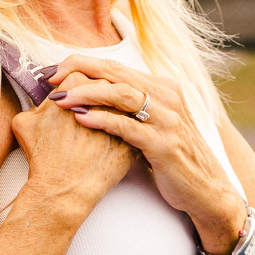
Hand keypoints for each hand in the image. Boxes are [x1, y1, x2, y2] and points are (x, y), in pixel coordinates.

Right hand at [11, 73, 133, 220]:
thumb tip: (43, 102)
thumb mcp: (24, 122)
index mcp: (77, 85)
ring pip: (118, 105)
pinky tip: (107, 141)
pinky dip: (121, 130)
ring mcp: (122, 115)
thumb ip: (35, 103)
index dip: (74, 85)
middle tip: (83, 113)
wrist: (64, 188)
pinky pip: (130, 126)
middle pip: (103, 85)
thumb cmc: (43, 157)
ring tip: (96, 128)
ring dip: (111, 111)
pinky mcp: (133, 136)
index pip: (79, 71)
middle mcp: (103, 95)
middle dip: (94, 96)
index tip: (71, 95)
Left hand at [46, 57, 246, 254]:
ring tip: (59, 99)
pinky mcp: (164, 143)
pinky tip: (80, 119)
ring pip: (120, 94)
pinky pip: (127, 126)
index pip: (114, 65)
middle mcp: (166, 96)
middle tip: (49, 79)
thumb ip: (127, 107)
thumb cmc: (170, 156)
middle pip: (114, 72)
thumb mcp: (151, 124)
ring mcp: (167, 119)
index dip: (81, 64)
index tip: (53, 71)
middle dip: (77, 71)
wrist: (205, 190)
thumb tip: (87, 95)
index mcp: (161, 86)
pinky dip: (101, 120)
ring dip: (86, 93)